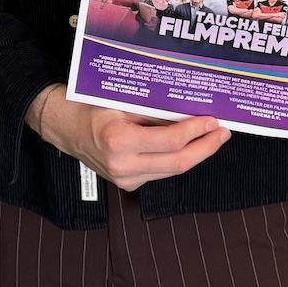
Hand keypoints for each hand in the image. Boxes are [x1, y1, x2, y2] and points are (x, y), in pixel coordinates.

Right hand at [28, 84, 229, 190]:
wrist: (65, 128)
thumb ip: (154, 111)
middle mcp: (122, 165)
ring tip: (212, 138)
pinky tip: (189, 147)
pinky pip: (161, 173)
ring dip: (195, 155)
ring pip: (172, 171)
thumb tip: (189, 111)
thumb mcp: (121, 102)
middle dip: (205, 148)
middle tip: (222, 133)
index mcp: (119, 141)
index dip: (196, 132)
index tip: (213, 121)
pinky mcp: (127, 184)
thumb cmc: (90, 107)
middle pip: (178, 164)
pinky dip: (177, 160)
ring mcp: (125, 179)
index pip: (170, 142)